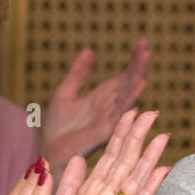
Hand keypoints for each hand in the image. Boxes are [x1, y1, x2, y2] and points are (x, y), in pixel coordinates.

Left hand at [42, 39, 150, 177]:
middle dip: (137, 64)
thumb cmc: (57, 128)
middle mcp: (109, 107)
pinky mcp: (105, 130)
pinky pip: (121, 113)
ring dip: (136, 76)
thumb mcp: (64, 93)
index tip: (141, 42)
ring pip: (127, 94)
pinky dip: (131, 99)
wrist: (49, 152)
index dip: (132, 60)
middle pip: (128, 82)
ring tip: (145, 57)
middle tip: (145, 45)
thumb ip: (78, 74)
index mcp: (102, 97)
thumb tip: (89, 50)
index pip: (122, 76)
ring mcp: (109, 118)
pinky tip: (140, 85)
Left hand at [45, 109, 168, 194]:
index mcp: (90, 192)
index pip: (109, 157)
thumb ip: (69, 183)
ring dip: (150, 157)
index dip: (120, 134)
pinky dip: (150, 187)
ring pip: (135, 178)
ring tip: (164, 135)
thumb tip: (78, 157)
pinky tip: (163, 170)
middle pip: (126, 161)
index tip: (130, 112)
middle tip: (152, 112)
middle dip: (138, 136)